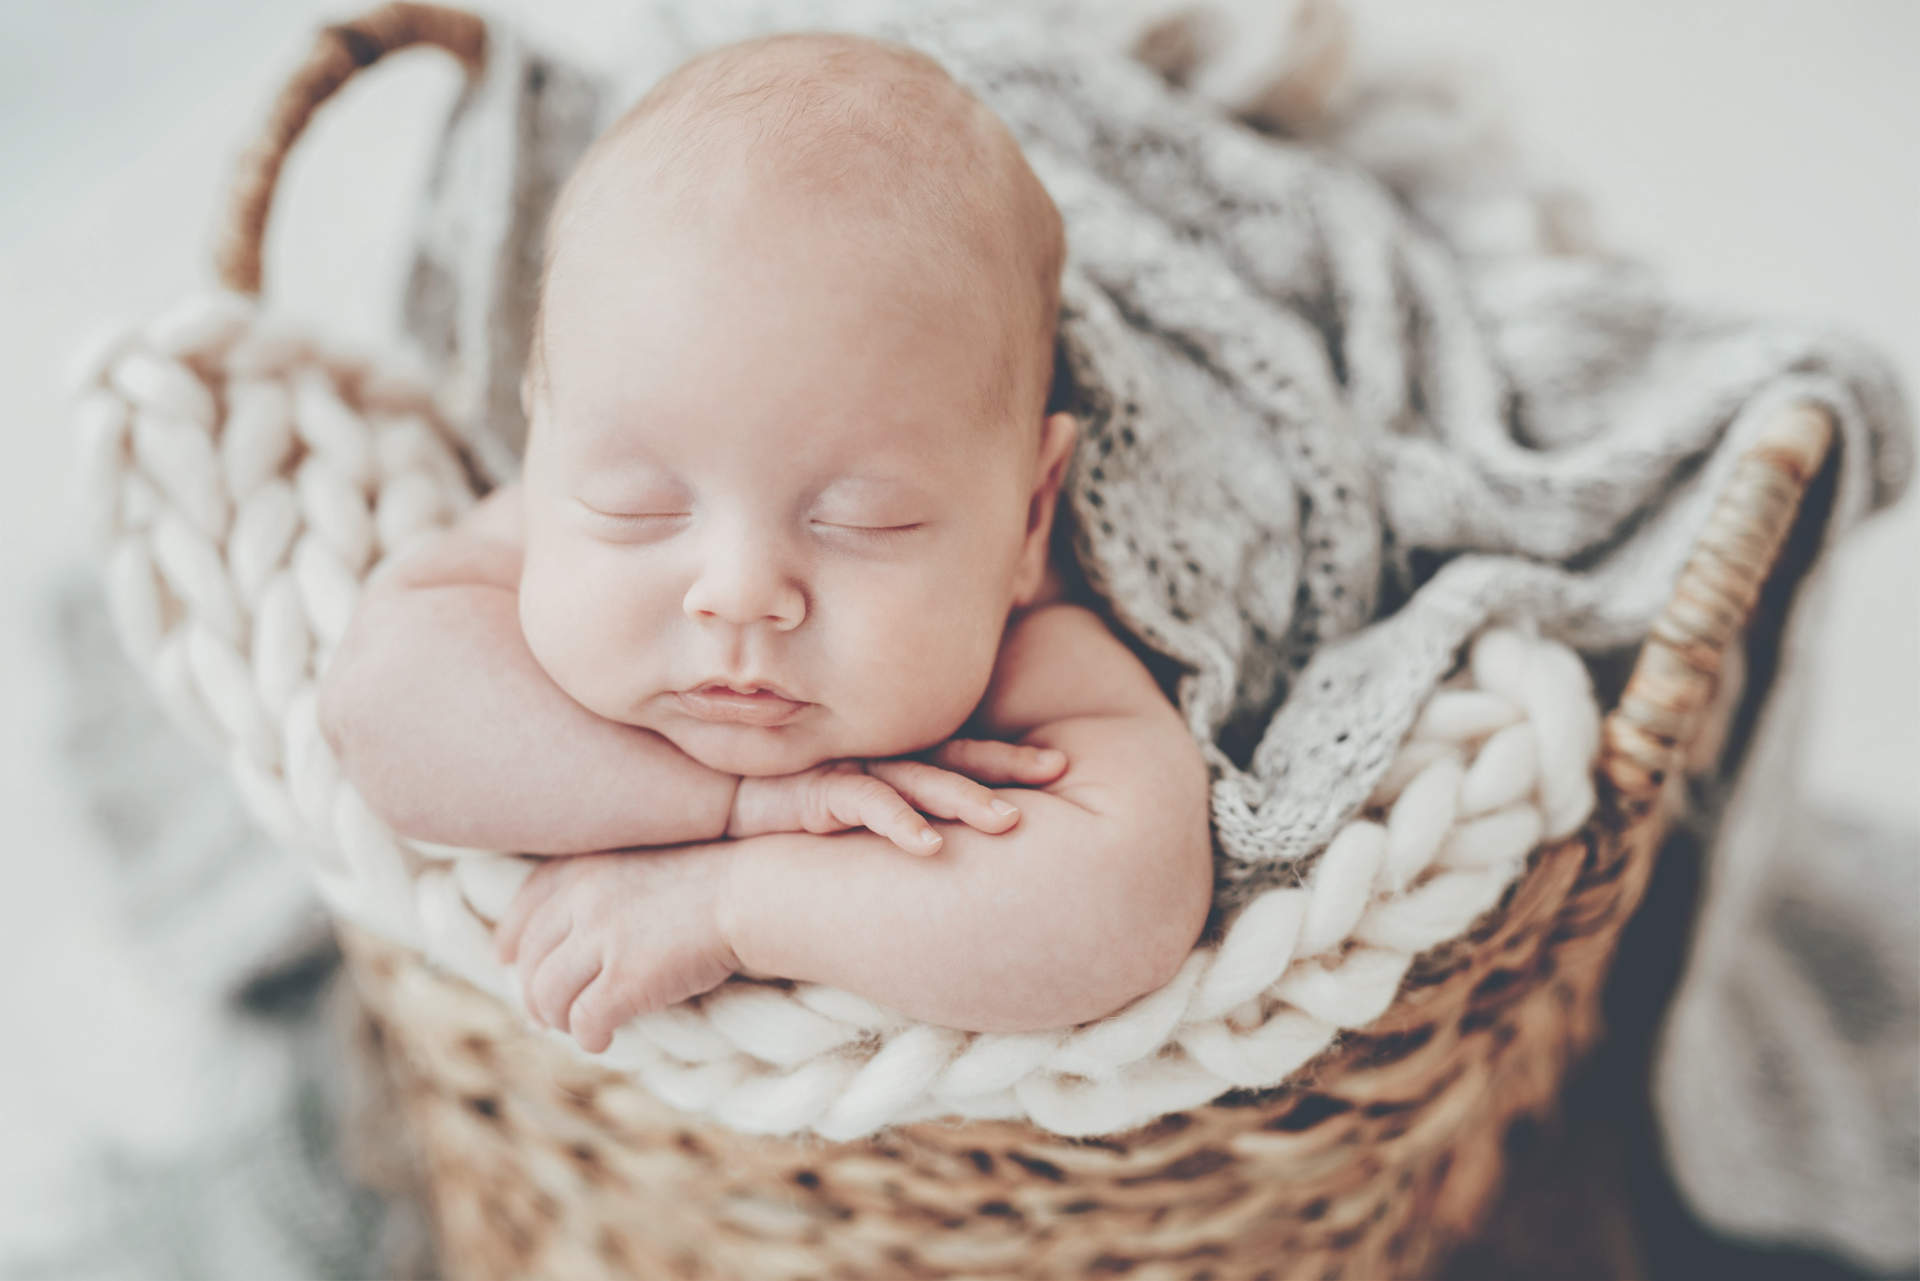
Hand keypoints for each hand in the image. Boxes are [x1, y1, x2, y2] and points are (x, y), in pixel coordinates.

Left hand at [492, 842, 739, 1053]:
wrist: (753, 891)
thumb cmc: (716, 876)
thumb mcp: (648, 863)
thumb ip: (609, 887)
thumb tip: (580, 934)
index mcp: (587, 866)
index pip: (526, 905)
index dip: (511, 937)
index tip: (505, 959)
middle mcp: (584, 899)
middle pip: (530, 958)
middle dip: (532, 991)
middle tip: (545, 1013)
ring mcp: (602, 939)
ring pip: (548, 995)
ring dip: (558, 1018)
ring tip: (578, 1027)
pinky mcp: (625, 980)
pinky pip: (584, 1020)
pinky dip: (589, 1036)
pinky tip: (603, 1039)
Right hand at [725, 738, 1068, 855]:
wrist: (693, 788)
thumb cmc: (765, 799)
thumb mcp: (833, 802)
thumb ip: (878, 807)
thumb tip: (939, 847)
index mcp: (885, 758)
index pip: (957, 751)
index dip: (1006, 754)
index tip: (1058, 762)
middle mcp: (872, 759)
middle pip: (952, 757)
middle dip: (1006, 763)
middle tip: (1058, 767)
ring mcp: (845, 770)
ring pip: (918, 780)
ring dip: (964, 799)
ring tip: (1009, 822)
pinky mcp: (813, 790)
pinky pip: (864, 804)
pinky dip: (897, 823)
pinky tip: (929, 847)